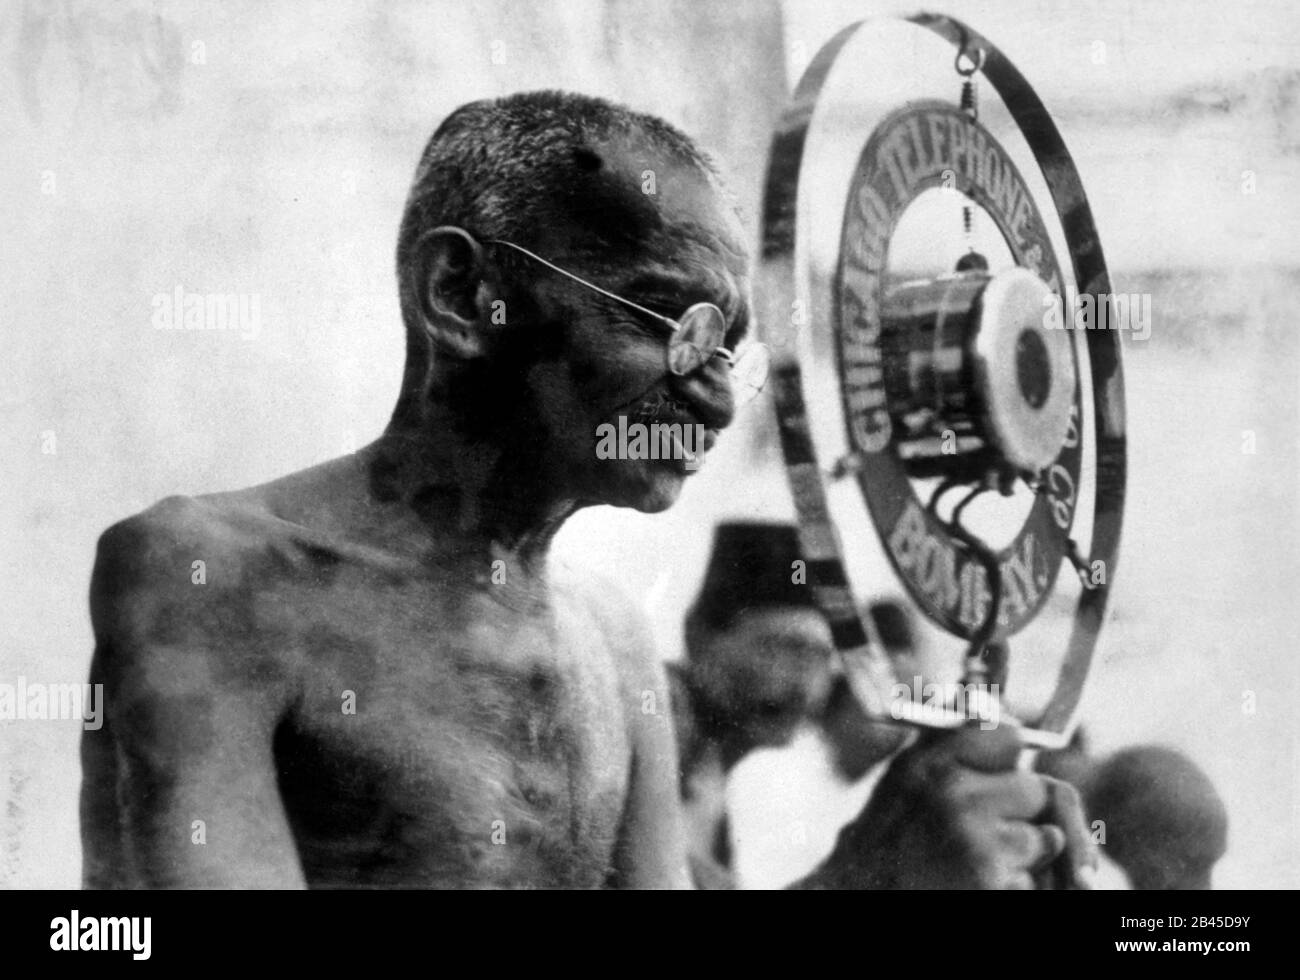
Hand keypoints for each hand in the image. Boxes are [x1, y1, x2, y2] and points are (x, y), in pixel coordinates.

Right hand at [808, 722, 1096, 888]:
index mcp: (932, 761)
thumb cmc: (887, 838)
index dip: (1009, 760)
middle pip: (1035, 789)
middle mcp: (952, 793)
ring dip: (1024, 856)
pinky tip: (977, 884)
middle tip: (983, 832)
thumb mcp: (906, 775)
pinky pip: (1035, 878)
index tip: (999, 776)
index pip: (1010, 735)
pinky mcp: (989, 879)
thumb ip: (949, 743)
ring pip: (1045, 838)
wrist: (862, 892)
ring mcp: (974, 839)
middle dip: (1021, 814)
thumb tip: (1004, 712)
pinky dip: (1017, 886)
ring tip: (976, 861)